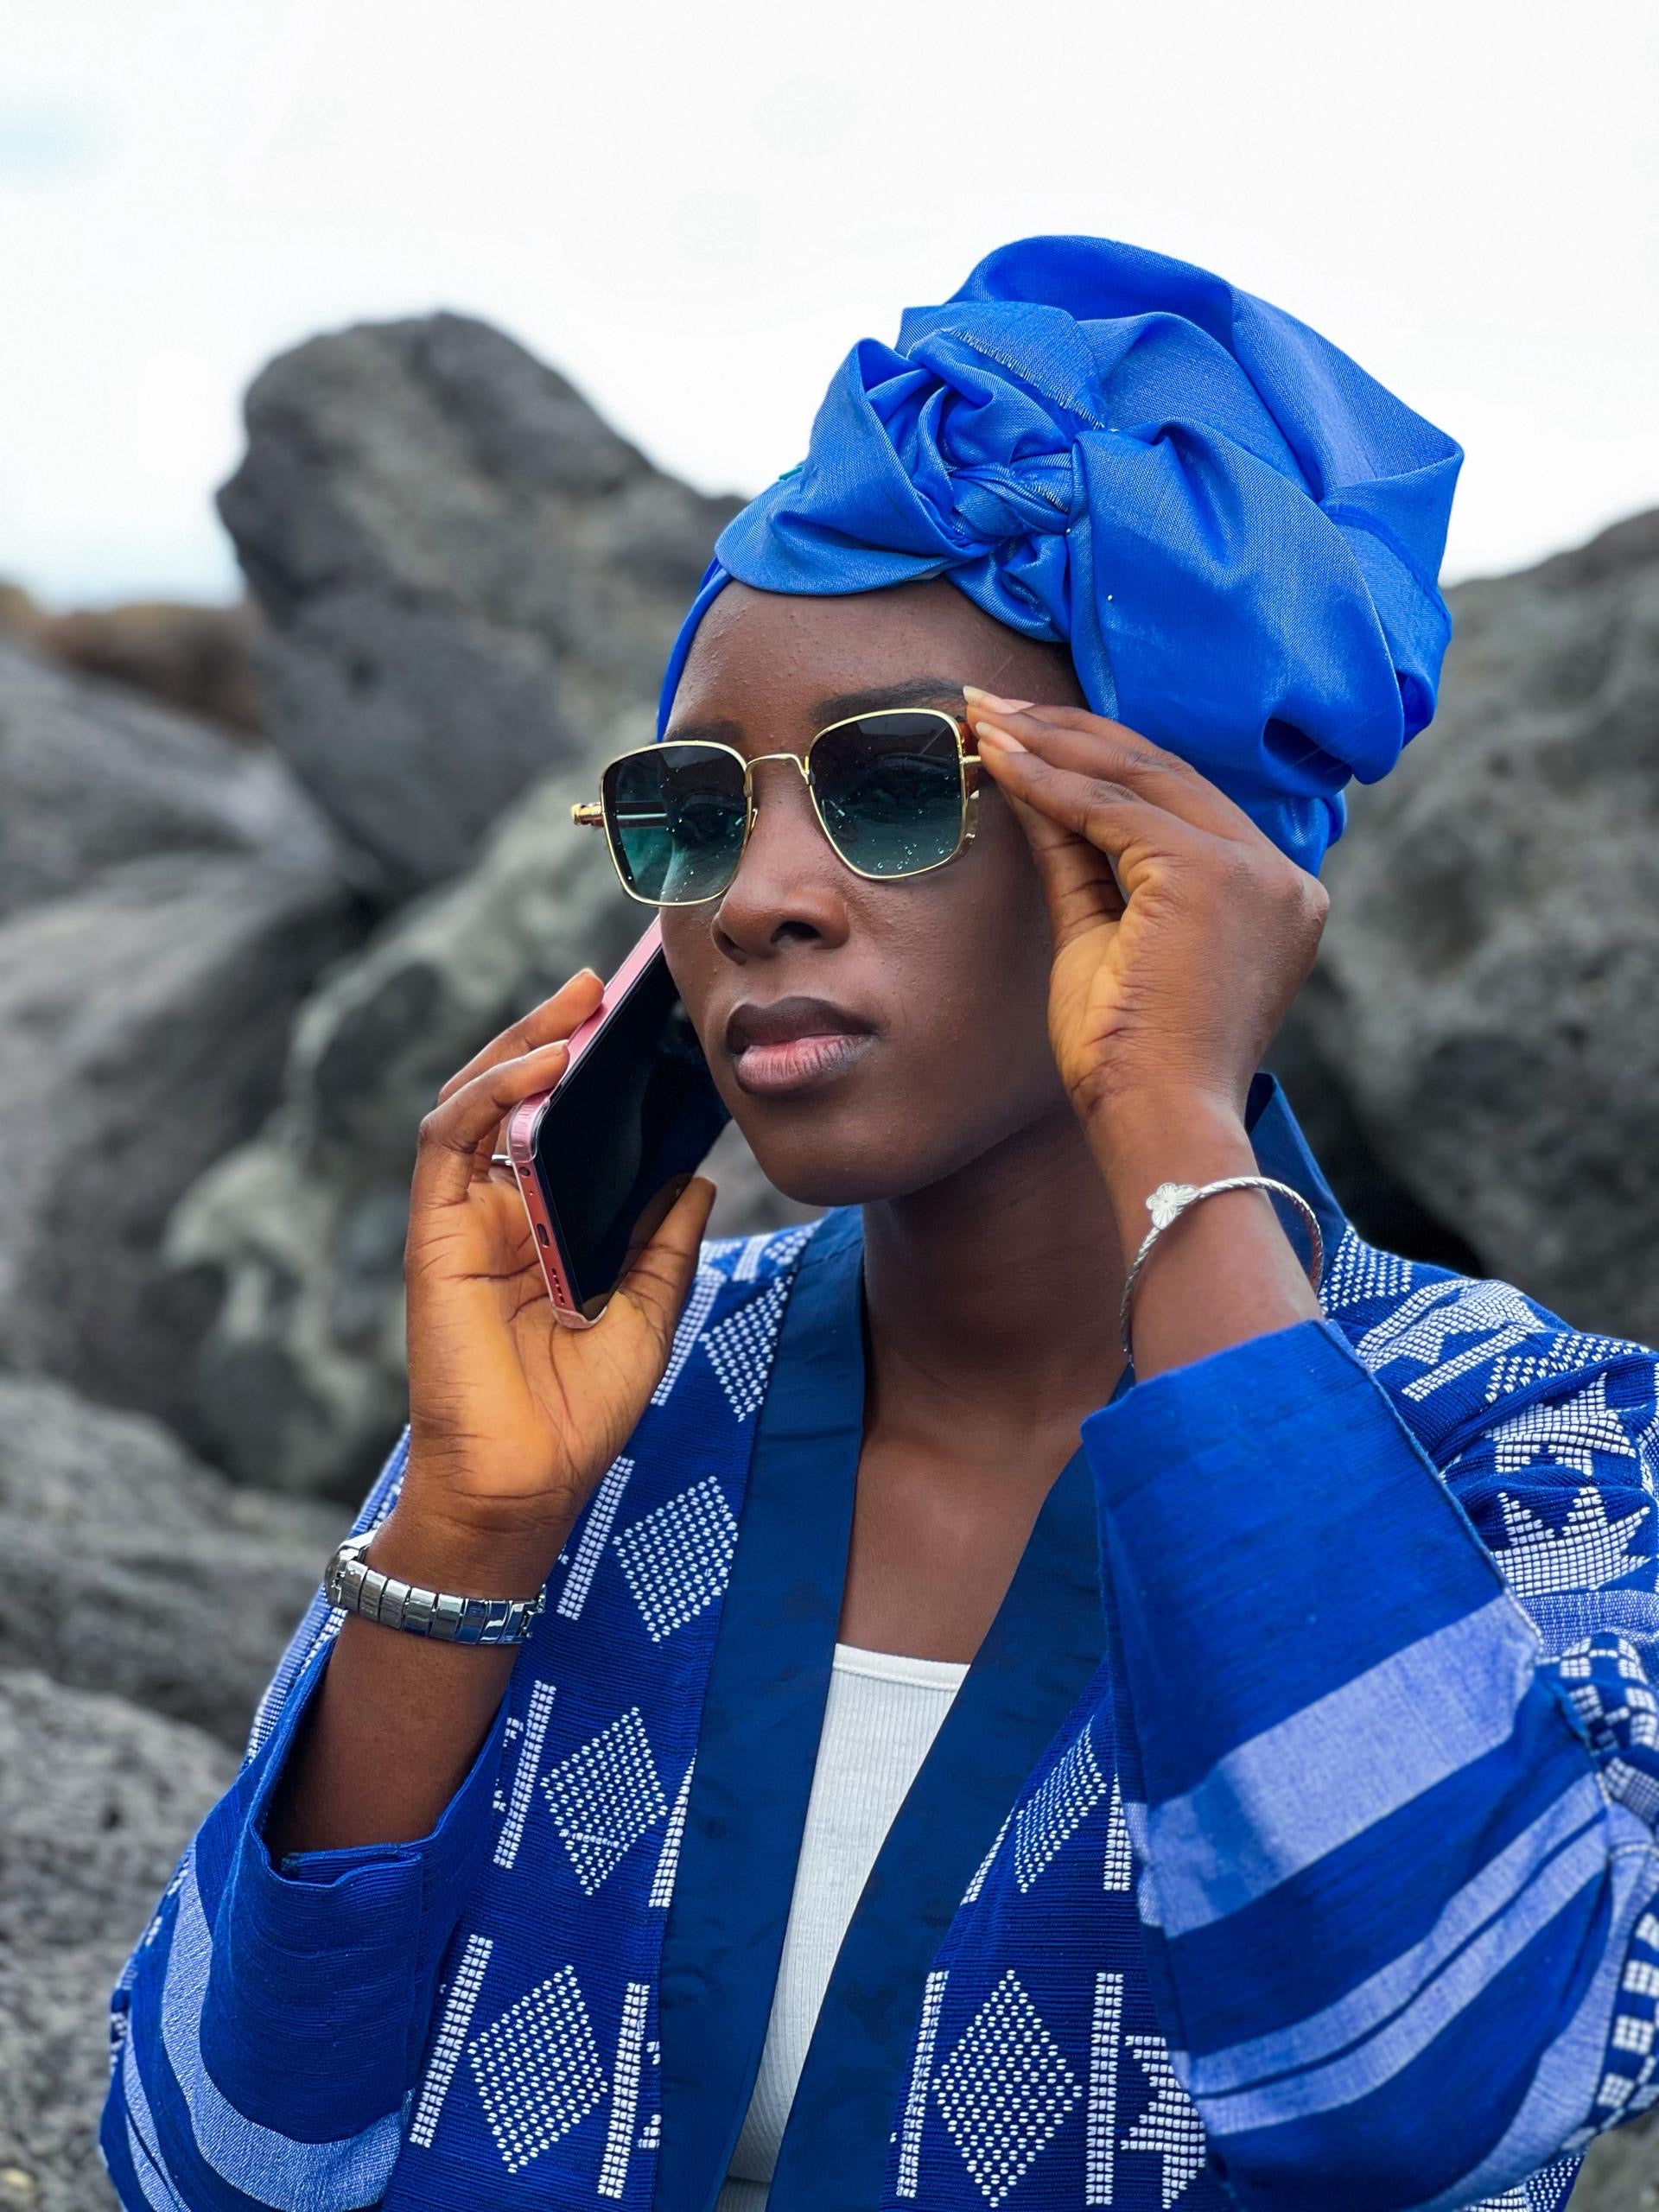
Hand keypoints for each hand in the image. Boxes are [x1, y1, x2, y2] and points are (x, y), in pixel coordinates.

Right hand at [399, 968, 715, 1560]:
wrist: (527, 1491)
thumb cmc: (576, 1417)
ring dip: (522, 1044)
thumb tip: (697, 1178)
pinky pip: (451, 1142)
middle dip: (552, 1034)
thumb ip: (664, 1245)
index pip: (559, 1125)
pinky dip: (494, 1093)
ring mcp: (462, 1220)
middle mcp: (497, 1213)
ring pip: (476, 1101)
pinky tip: (543, 1065)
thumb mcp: (647, 1315)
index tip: (641, 1024)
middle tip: (605, 987)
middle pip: (516, 1097)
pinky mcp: (435, 1234)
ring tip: (578, 1005)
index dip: (588, 1071)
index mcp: (543, 1227)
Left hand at [964, 692, 1327, 1138]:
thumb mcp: (1100, 937)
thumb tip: (1030, 783)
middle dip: (1069, 735)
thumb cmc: (1128, 1060)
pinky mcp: (1213, 873)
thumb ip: (1077, 858)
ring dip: (1052, 744)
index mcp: (1271, 895)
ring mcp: (1254, 870)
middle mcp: (1278, 874)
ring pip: (1139, 779)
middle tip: (993, 707)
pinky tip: (1001, 760)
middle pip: (1164, 775)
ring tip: (985, 720)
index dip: (1099, 762)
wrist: (1156, 1122)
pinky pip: (1115, 807)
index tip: (1027, 736)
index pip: (1178, 803)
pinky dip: (1051, 780)